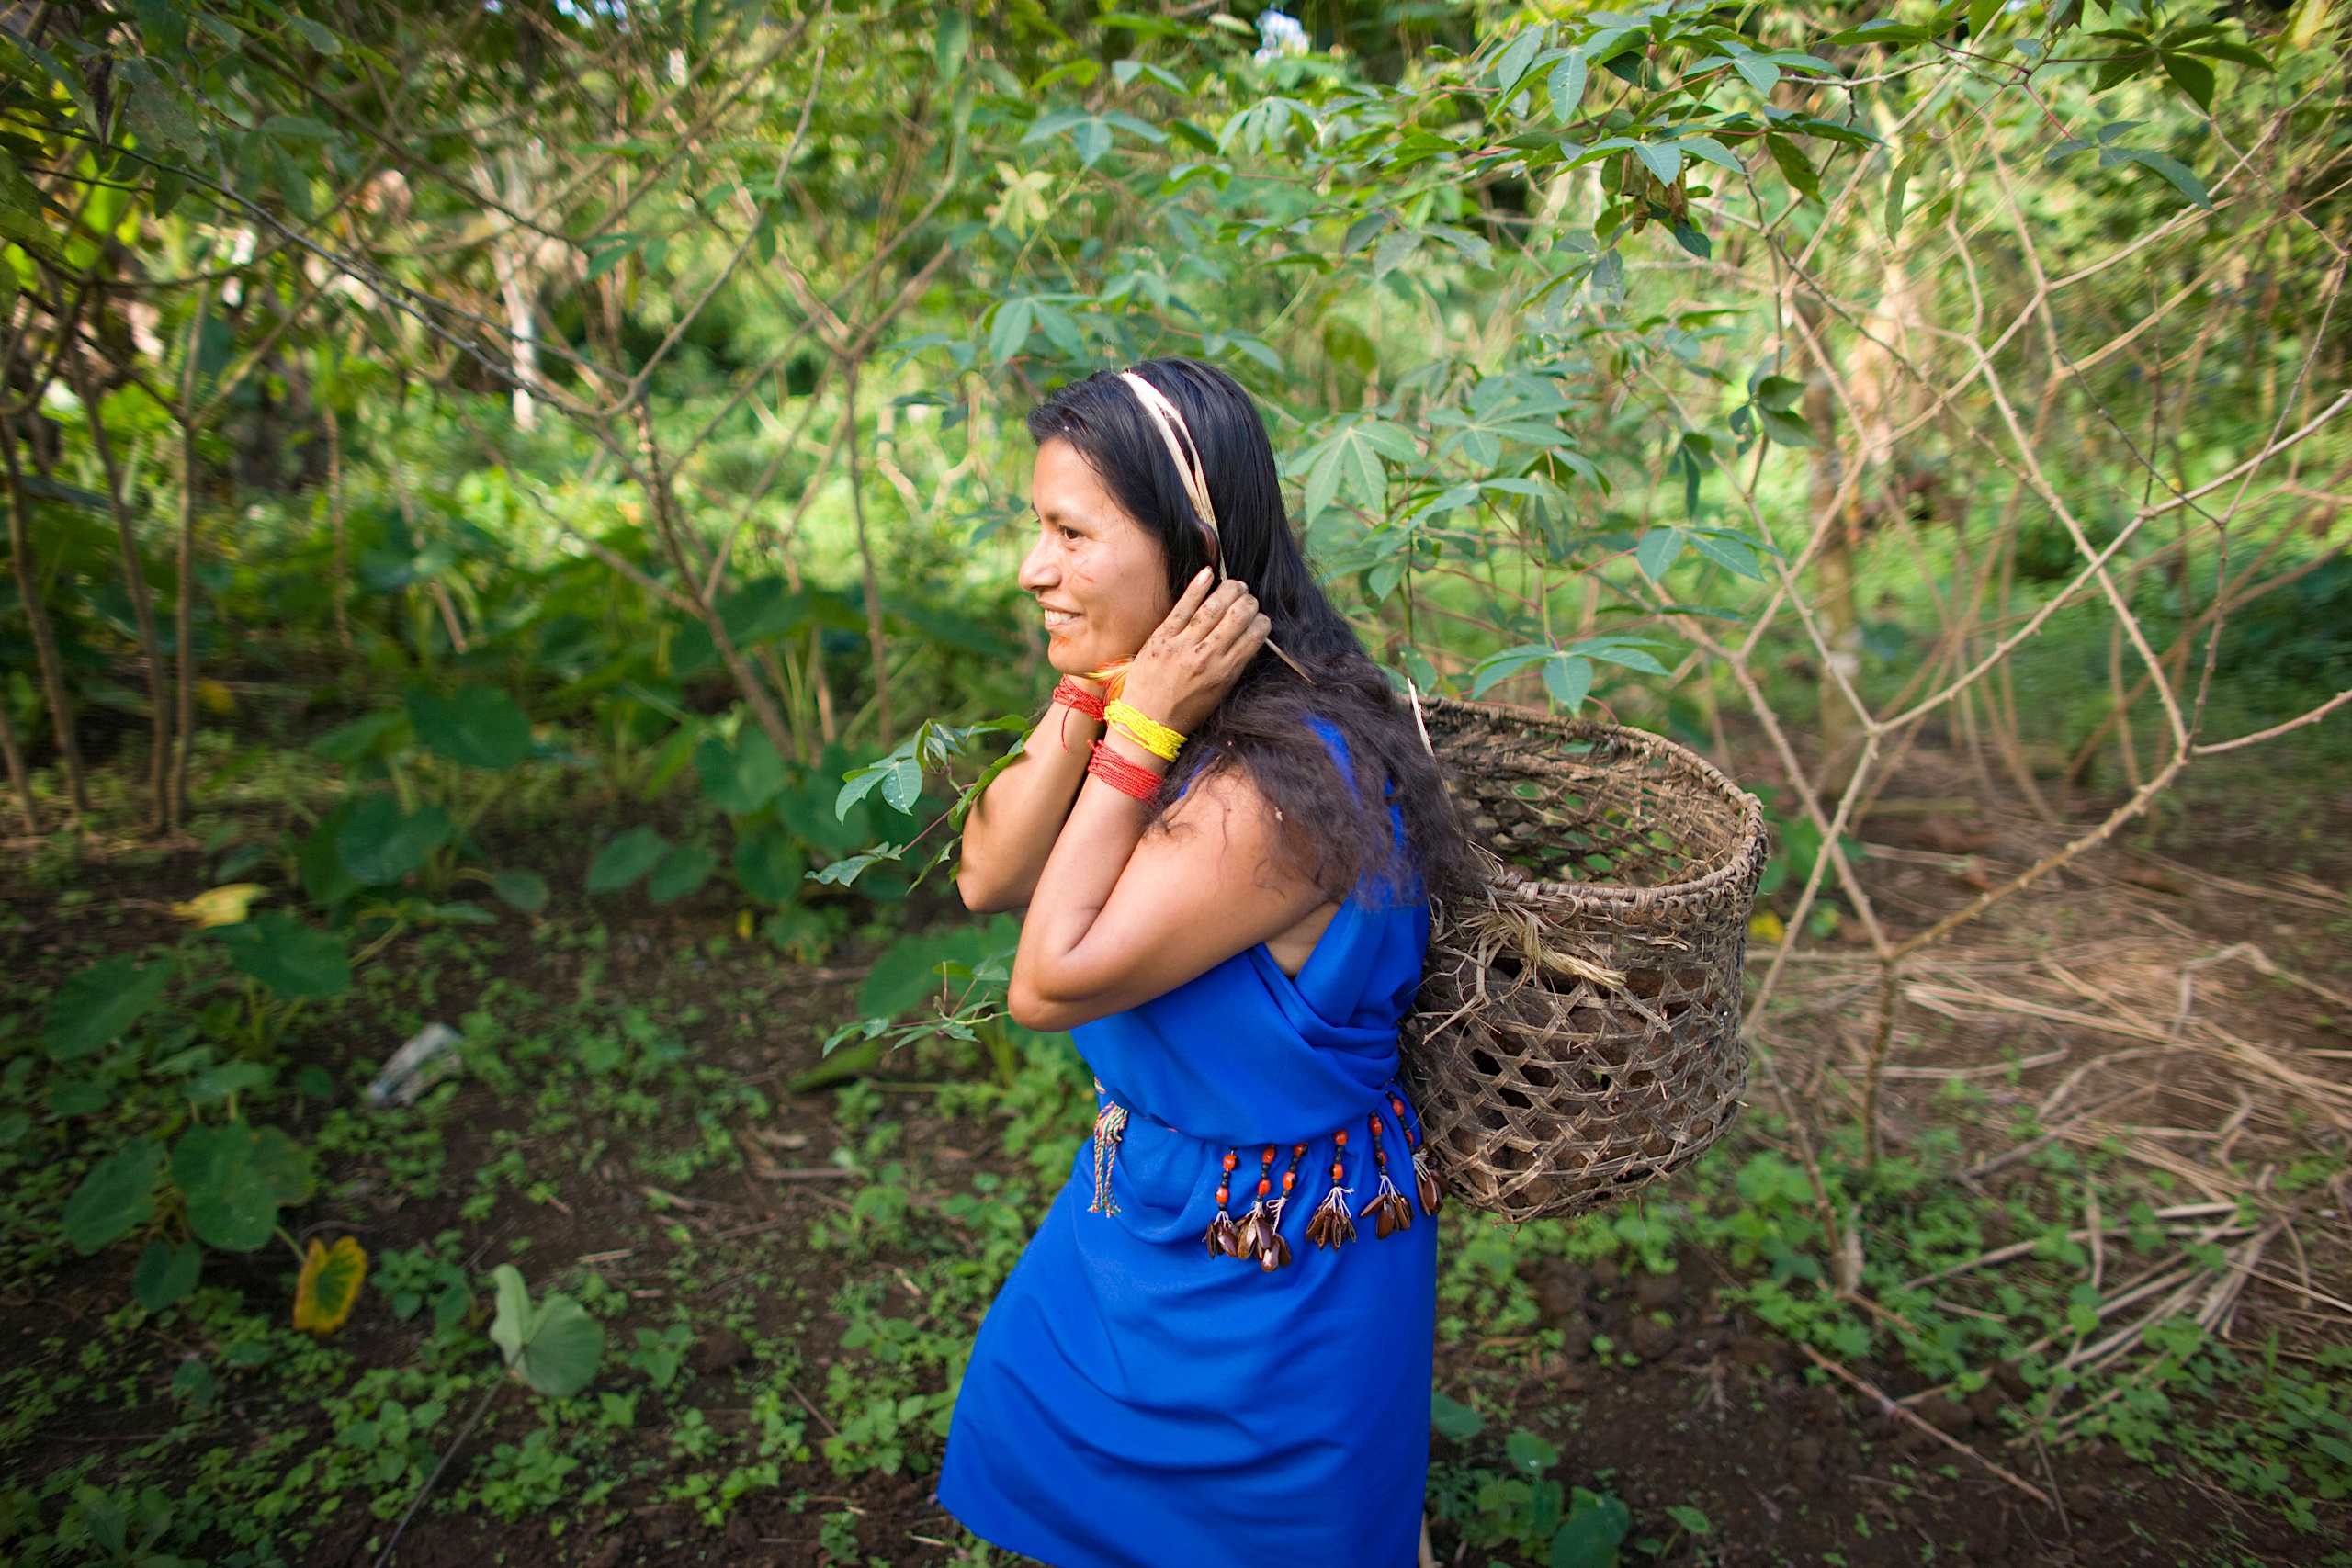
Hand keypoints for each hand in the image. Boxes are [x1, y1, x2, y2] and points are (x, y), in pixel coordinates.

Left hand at [1115, 570, 1270, 736]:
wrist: (1147, 724)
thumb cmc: (1185, 712)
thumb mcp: (1218, 693)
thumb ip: (1234, 665)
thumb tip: (1249, 639)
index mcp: (1225, 672)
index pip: (1255, 635)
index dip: (1261, 621)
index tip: (1258, 618)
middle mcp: (1207, 656)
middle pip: (1238, 615)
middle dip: (1248, 602)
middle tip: (1247, 599)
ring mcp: (1182, 645)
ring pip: (1214, 606)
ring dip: (1229, 589)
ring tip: (1235, 585)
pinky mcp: (1161, 638)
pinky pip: (1183, 606)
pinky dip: (1197, 587)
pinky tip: (1208, 574)